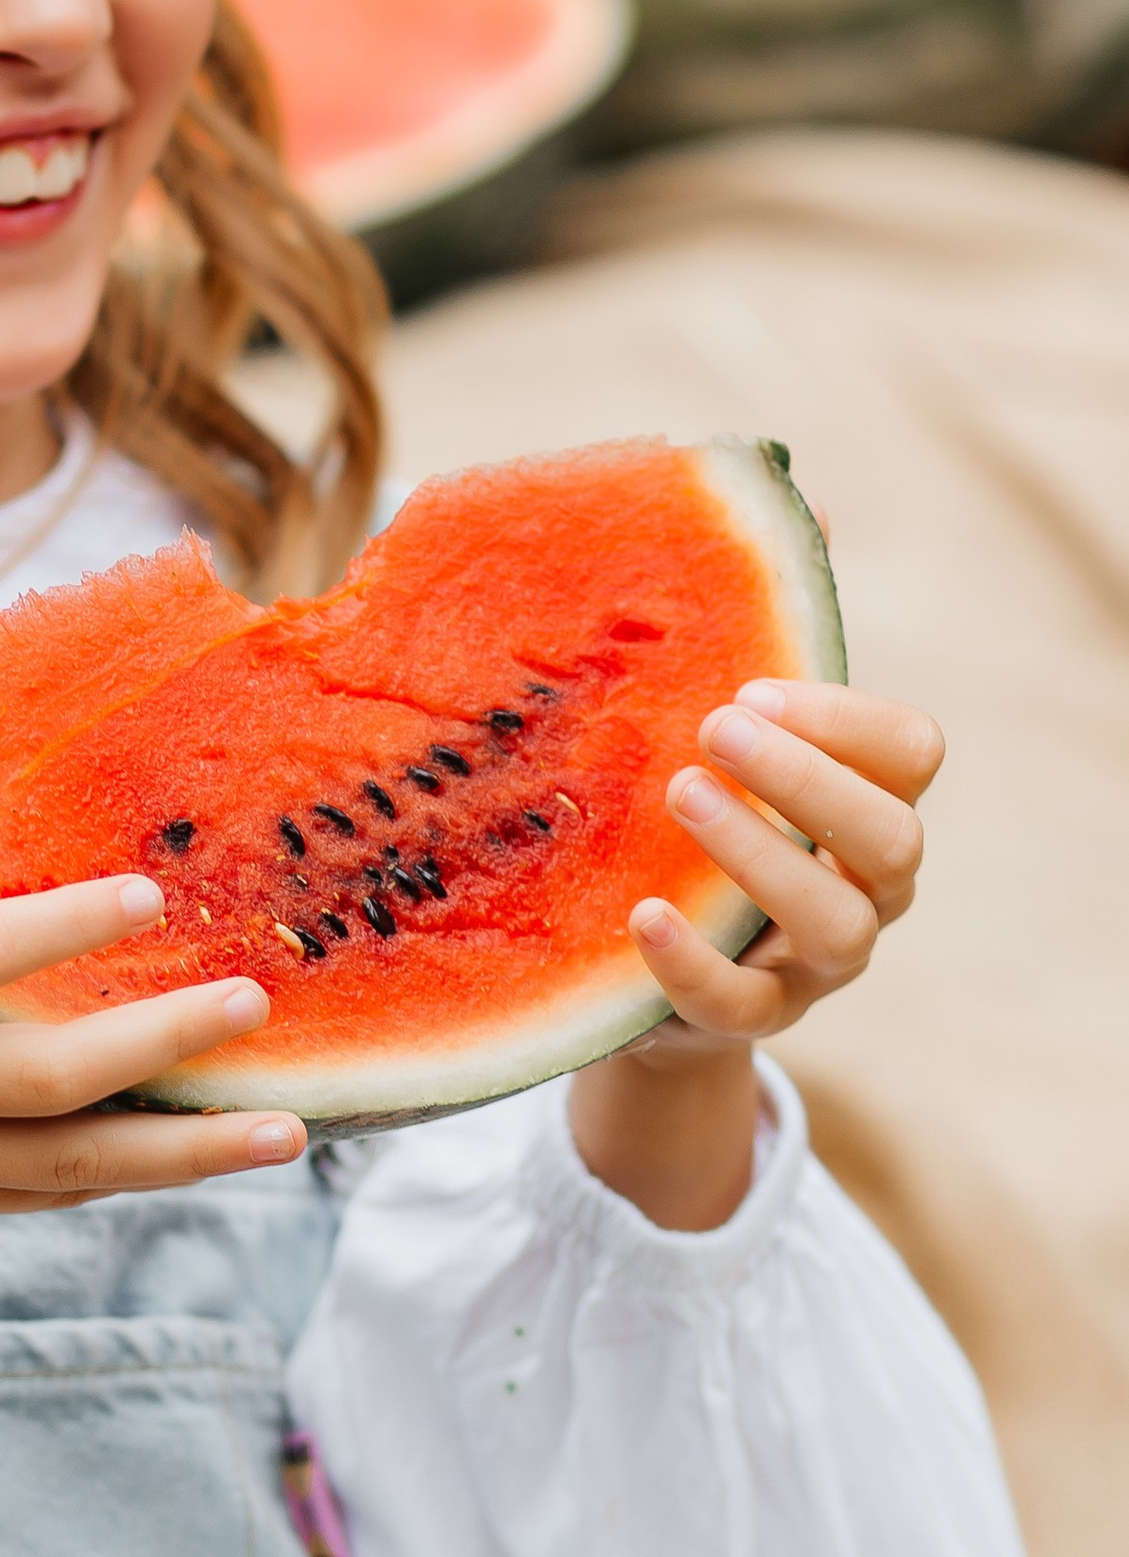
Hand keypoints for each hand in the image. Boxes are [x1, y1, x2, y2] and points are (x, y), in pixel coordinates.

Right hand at [0, 720, 305, 1381]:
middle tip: (249, 999)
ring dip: (179, 1151)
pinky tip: (223, 1154)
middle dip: (147, 1047)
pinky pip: (51, 1195)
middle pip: (28, 1081)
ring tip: (287, 1127)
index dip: (43, 934)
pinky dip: (137, 1178)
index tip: (143, 892)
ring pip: (60, 1165)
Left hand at [570, 679, 942, 1228]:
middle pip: (893, 837)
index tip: (750, 690)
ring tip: (681, 794)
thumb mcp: (725, 765)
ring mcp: (821, 965)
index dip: (846, 719)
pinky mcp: (756, 1019)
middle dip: (807, 778)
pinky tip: (644, 915)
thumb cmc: (698, 838)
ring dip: (762, 853)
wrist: (656, 978)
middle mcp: (868, 890)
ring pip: (838, 923)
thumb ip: (748, 685)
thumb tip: (771, 537)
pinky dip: (694, 962)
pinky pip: (741, 1004)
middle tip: (714, 729)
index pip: (912, 754)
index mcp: (871, 810)